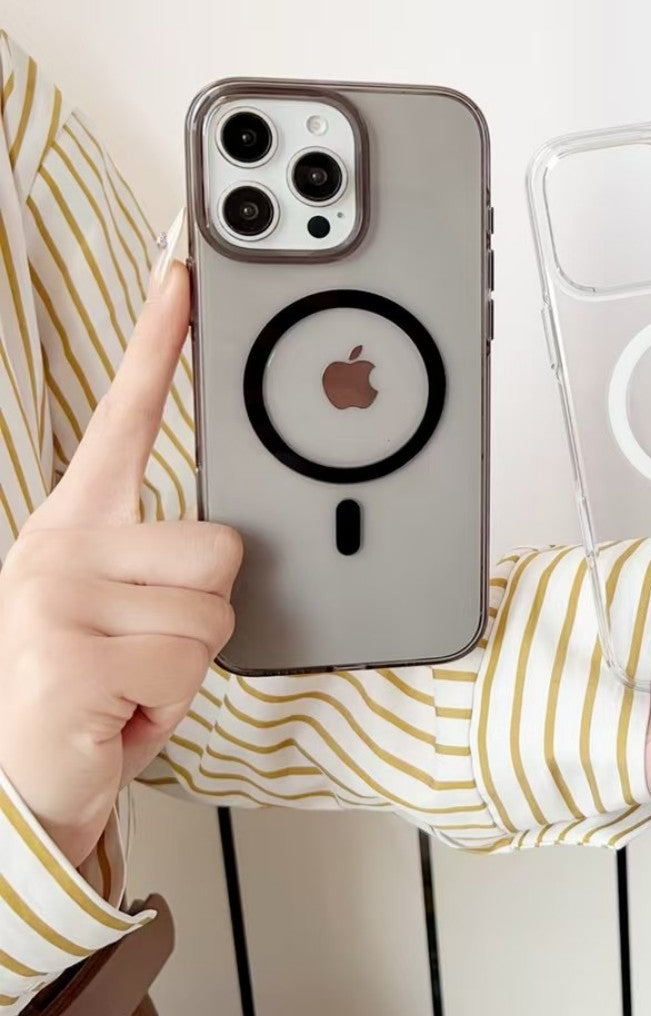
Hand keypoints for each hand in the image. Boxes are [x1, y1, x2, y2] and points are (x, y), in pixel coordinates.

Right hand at [0, 264, 240, 864]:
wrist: (15, 788)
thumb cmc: (80, 692)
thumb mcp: (117, 611)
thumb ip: (162, 560)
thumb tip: (226, 544)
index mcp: (75, 526)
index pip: (124, 415)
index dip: (156, 338)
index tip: (182, 267)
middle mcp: (59, 547)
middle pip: (221, 545)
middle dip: (204, 611)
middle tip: (145, 651)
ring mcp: (59, 597)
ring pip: (216, 609)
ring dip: (188, 663)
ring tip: (133, 685)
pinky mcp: (72, 656)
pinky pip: (190, 662)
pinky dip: (170, 705)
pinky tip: (119, 715)